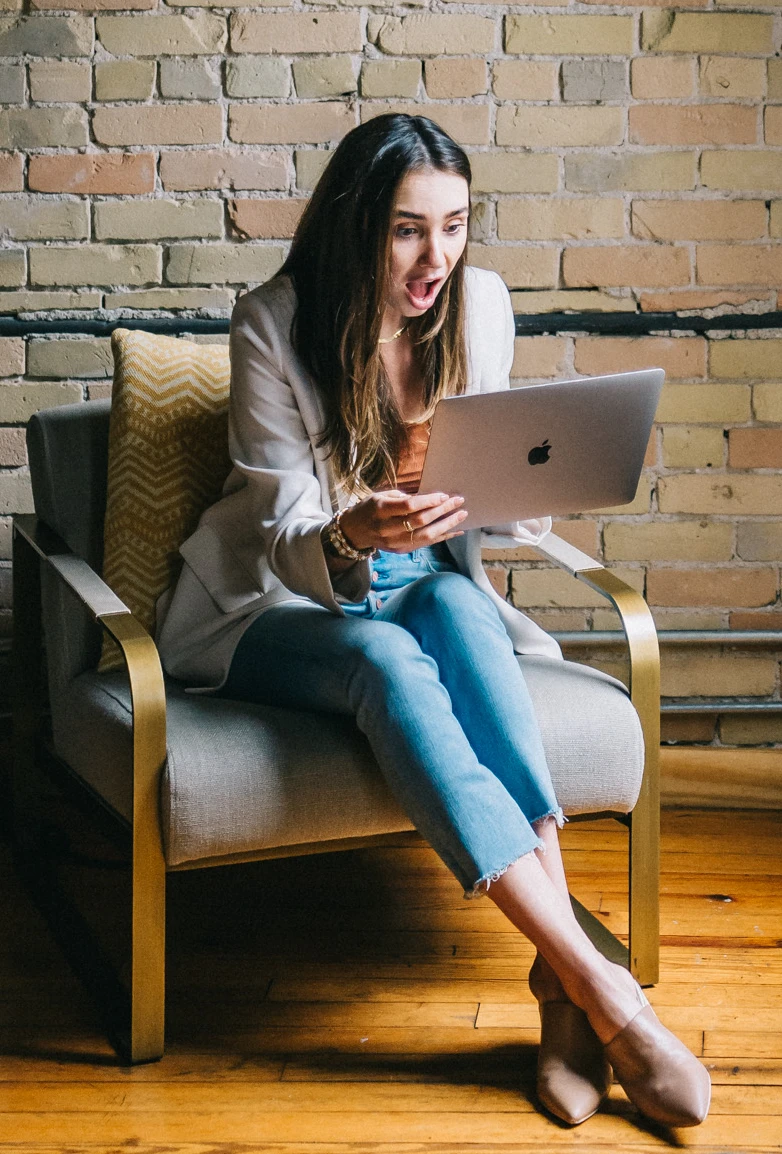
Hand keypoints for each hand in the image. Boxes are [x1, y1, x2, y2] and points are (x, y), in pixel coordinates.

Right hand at [340, 490, 467, 554]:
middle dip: (442, 510)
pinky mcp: (401, 550)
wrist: (354, 532)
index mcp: (381, 510)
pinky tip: (456, 530)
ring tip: (462, 515)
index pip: (409, 507)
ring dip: (447, 525)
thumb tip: (429, 498)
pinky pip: (426, 544)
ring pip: (426, 535)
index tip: (444, 495)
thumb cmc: (369, 509)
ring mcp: (395, 542)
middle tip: (458, 501)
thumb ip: (403, 498)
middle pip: (420, 521)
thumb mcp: (381, 496)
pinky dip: (443, 537)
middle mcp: (388, 528)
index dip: (429, 501)